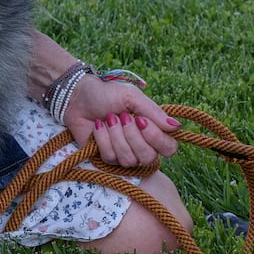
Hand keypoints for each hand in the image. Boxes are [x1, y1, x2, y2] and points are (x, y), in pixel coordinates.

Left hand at [63, 75, 179, 168]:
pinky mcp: (106, 158)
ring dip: (116, 136)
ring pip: (129, 160)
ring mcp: (124, 154)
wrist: (77, 96)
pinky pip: (110, 157)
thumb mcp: (132, 97)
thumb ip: (154, 112)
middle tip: (121, 117)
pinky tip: (98, 125)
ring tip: (108, 119)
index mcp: (154, 131)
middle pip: (148, 157)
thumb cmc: (107, 94)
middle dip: (132, 135)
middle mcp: (142, 146)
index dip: (156, 137)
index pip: (169, 148)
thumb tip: (177, 126)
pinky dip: (102, 139)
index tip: (140, 120)